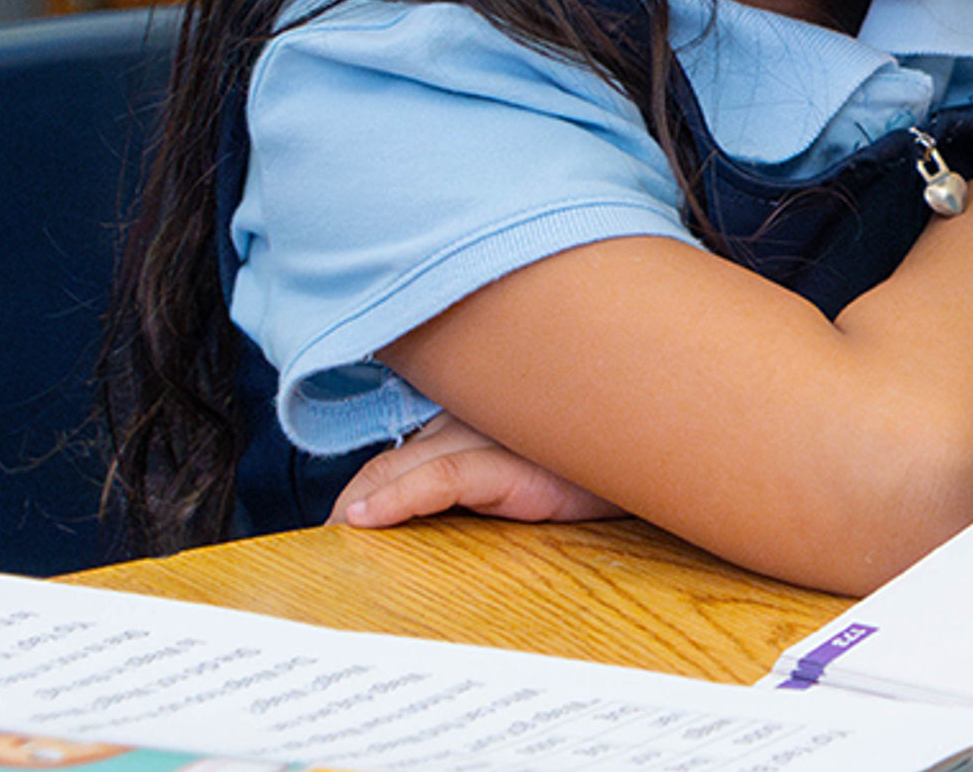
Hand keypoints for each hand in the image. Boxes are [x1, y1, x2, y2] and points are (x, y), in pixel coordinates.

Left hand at [328, 412, 620, 529]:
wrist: (657, 451)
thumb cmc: (595, 465)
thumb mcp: (527, 476)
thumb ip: (476, 481)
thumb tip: (423, 527)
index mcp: (470, 419)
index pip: (399, 455)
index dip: (361, 492)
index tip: (332, 535)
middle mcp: (471, 418)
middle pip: (389, 461)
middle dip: (348, 507)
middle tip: (315, 555)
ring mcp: (489, 436)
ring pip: (402, 466)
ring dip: (358, 508)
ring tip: (327, 546)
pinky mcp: (512, 463)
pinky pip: (441, 477)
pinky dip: (397, 498)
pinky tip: (364, 519)